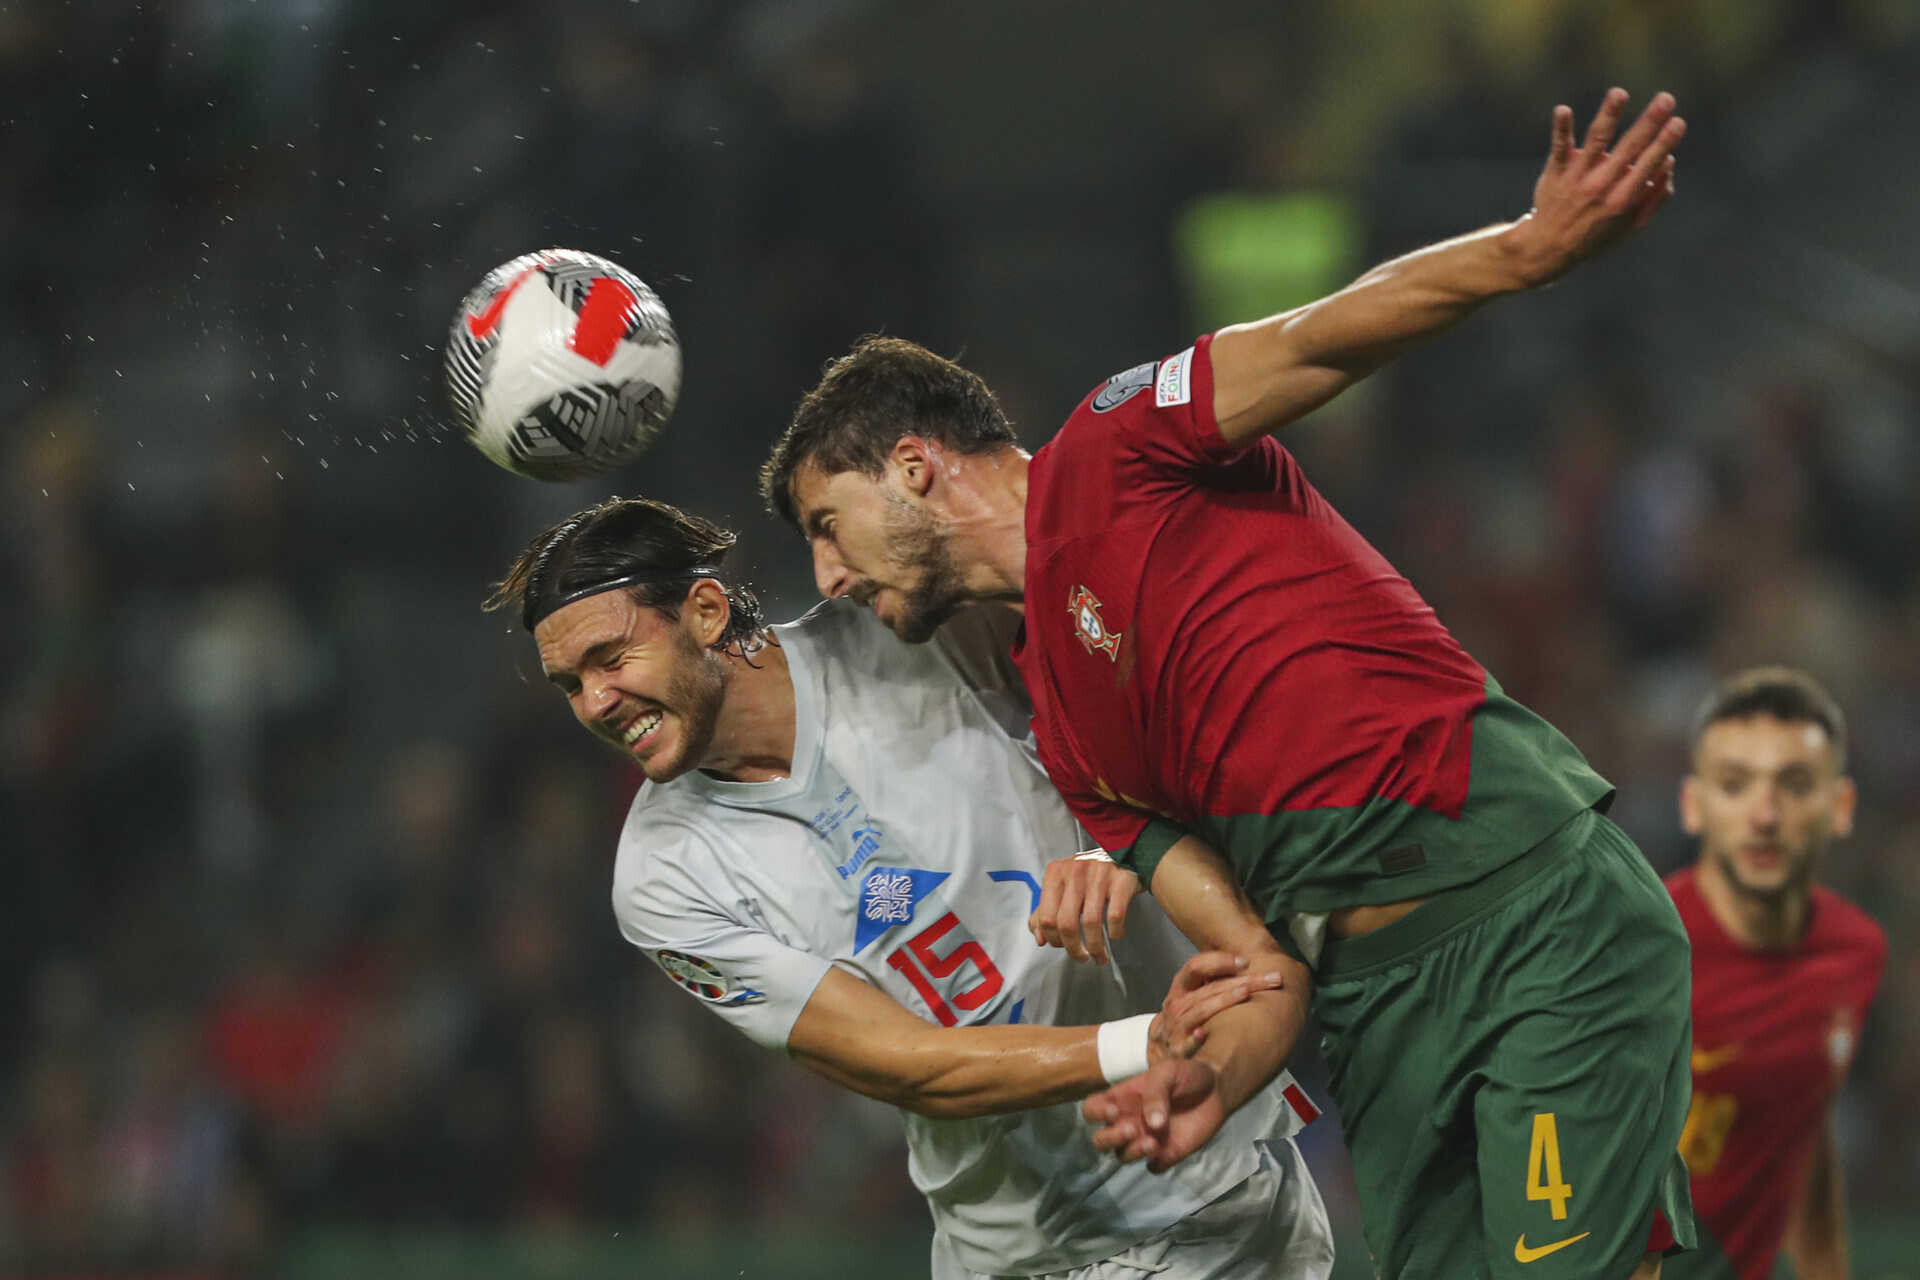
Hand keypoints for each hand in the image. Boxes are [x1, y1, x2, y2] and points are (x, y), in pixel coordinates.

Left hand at [1030, 850, 1140, 963]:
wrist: (1123, 852)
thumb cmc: (1088, 874)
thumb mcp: (1062, 886)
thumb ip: (1045, 911)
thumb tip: (1040, 939)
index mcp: (1055, 874)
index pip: (1046, 917)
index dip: (1053, 939)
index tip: (1063, 946)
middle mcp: (1075, 872)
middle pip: (1067, 923)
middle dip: (1074, 948)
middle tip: (1081, 957)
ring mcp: (1098, 875)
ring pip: (1091, 923)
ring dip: (1095, 947)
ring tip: (1099, 956)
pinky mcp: (1121, 880)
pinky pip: (1115, 915)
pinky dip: (1115, 932)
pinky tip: (1115, 935)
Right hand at [1084, 1057, 1228, 1172]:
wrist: (1218, 1089)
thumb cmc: (1187, 1074)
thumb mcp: (1168, 1072)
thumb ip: (1156, 1093)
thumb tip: (1152, 1124)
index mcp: (1122, 1098)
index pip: (1091, 1109)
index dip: (1096, 1113)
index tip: (1114, 1110)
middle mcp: (1129, 1120)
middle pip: (1100, 1140)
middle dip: (1109, 1138)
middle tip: (1132, 1128)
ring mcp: (1146, 1139)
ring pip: (1122, 1156)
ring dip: (1131, 1152)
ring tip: (1153, 1142)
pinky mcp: (1167, 1154)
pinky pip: (1153, 1167)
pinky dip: (1155, 1163)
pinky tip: (1165, 1151)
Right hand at [1147, 951, 1287, 1062]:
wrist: (1162, 1050)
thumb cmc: (1184, 1019)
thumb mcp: (1191, 996)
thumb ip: (1213, 982)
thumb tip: (1248, 966)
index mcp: (1182, 987)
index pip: (1197, 966)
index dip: (1220, 961)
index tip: (1245, 961)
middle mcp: (1177, 1004)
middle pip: (1210, 988)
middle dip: (1244, 981)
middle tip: (1272, 979)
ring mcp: (1176, 1026)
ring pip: (1202, 1010)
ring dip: (1224, 1000)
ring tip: (1245, 992)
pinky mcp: (1177, 1049)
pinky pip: (1186, 1044)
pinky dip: (1194, 1039)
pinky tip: (1203, 1034)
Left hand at [1511, 88, 1684, 285]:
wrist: (1548, 247)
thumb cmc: (1596, 234)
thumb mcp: (1631, 226)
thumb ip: (1654, 197)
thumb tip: (1669, 162)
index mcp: (1623, 199)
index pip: (1647, 166)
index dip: (1663, 144)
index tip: (1678, 122)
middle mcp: (1601, 186)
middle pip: (1628, 148)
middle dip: (1649, 122)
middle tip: (1666, 98)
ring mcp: (1577, 177)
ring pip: (1595, 141)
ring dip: (1609, 115)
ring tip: (1619, 93)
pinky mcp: (1556, 171)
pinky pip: (1559, 147)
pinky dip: (1562, 129)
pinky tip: (1563, 110)